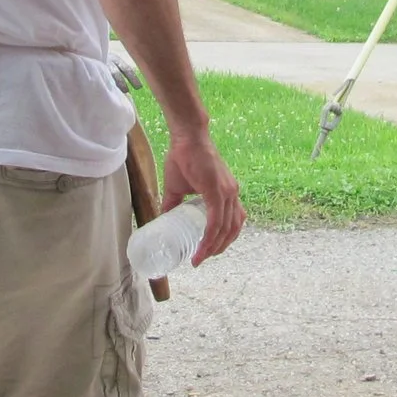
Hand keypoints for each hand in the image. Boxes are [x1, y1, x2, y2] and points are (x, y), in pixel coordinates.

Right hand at [161, 125, 245, 264]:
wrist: (186, 138)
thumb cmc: (183, 158)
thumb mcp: (178, 187)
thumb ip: (173, 203)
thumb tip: (163, 218)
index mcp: (227, 193)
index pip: (232, 222)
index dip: (223, 240)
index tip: (207, 251)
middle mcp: (232, 194)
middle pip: (233, 229)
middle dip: (219, 247)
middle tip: (203, 257)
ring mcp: (228, 192)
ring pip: (226, 228)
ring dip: (215, 246)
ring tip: (201, 257)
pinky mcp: (218, 191)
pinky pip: (216, 221)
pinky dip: (210, 237)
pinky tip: (202, 247)